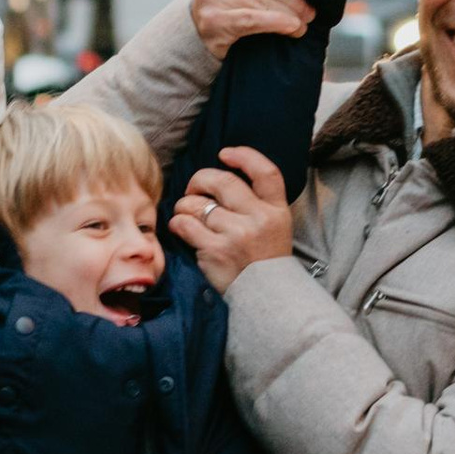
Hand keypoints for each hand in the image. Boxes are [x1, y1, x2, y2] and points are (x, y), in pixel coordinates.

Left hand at [168, 146, 296, 291]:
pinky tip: (181, 228)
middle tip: (194, 189)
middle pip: (222, 181)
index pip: (265, 172)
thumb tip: (222, 176)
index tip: (224, 154)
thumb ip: (257, 203)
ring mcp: (237, 234)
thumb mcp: (276, 227)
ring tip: (187, 214)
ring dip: (185, 205)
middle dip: (199, 180)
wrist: (267, 299)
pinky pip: (185, 224)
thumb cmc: (265, 260)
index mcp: (276, 210)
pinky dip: (178, 223)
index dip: (243, 156)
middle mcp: (259, 218)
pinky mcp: (216, 250)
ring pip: (197, 203)